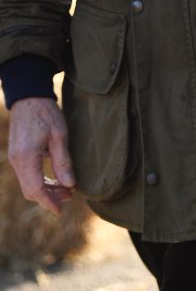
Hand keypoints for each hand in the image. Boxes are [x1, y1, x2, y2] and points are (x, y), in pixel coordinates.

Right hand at [8, 97, 75, 215]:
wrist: (29, 96)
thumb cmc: (46, 113)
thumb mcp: (59, 135)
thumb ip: (63, 162)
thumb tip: (69, 185)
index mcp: (27, 158)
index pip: (35, 189)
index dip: (49, 202)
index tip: (61, 210)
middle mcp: (17, 161)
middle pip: (30, 190)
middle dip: (49, 197)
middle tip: (69, 196)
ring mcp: (15, 158)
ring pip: (28, 183)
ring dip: (45, 189)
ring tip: (65, 188)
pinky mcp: (17, 154)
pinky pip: (26, 174)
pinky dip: (39, 180)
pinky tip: (54, 178)